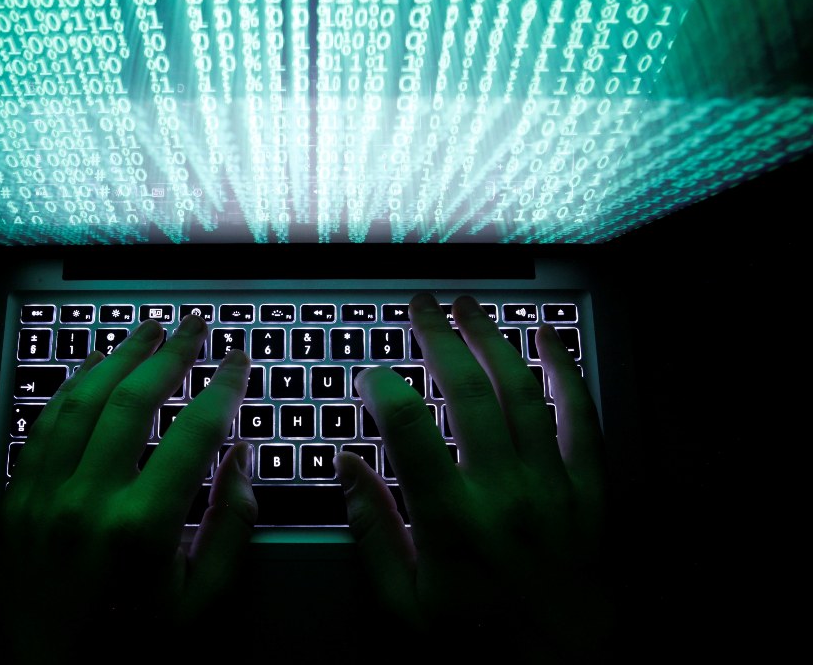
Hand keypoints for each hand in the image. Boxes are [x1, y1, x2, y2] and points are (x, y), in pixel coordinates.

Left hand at [0, 314, 255, 662]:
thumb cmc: (135, 650)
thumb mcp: (203, 605)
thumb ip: (231, 527)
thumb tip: (243, 458)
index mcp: (140, 528)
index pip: (194, 433)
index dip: (222, 388)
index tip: (238, 362)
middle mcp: (86, 502)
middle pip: (133, 401)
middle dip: (170, 355)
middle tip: (194, 326)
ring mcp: (42, 498)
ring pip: (80, 402)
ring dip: (117, 358)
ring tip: (146, 331)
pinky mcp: (15, 503)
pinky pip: (41, 426)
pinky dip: (69, 389)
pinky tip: (90, 366)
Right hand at [336, 293, 608, 657]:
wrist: (561, 661)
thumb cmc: (475, 637)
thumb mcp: (404, 602)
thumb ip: (372, 529)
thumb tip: (347, 464)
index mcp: (451, 520)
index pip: (408, 430)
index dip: (383, 389)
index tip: (368, 374)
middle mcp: (502, 491)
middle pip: (468, 392)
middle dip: (439, 339)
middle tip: (420, 305)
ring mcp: (551, 484)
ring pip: (522, 391)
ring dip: (493, 340)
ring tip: (470, 306)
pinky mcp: (587, 487)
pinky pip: (581, 416)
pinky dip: (565, 372)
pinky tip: (548, 338)